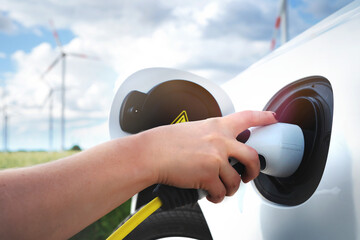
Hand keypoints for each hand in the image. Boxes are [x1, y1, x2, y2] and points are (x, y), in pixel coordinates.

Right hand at [139, 110, 276, 202]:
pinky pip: (221, 192)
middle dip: (254, 170)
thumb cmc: (166, 142)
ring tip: (222, 189)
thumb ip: (210, 137)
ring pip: (236, 180)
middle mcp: (220, 140)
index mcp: (216, 126)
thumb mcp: (193, 130)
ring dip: (231, 188)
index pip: (246, 117)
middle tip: (249, 174)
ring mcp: (216, 158)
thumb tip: (219, 150)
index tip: (273, 118)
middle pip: (252, 156)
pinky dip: (218, 197)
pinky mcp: (208, 175)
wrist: (151, 153)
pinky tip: (211, 194)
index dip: (263, 117)